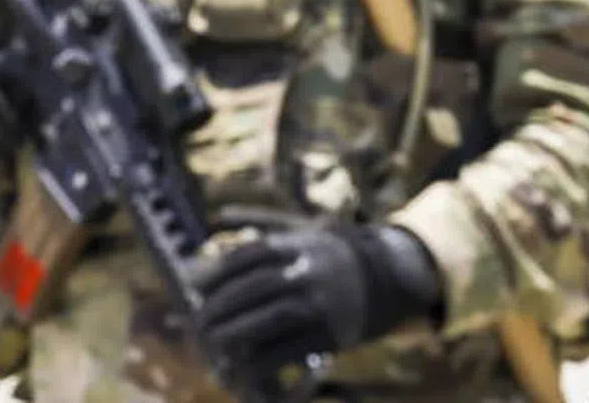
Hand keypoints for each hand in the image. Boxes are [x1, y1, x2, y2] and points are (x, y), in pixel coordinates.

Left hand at [195, 224, 443, 376]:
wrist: (395, 274)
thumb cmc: (342, 251)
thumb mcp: (308, 229)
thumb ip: (267, 224)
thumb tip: (222, 216)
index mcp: (298, 243)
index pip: (248, 256)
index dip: (216, 271)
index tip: (192, 285)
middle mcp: (307, 270)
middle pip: (250, 289)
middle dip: (217, 308)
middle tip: (195, 323)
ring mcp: (319, 303)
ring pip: (264, 321)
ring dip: (232, 338)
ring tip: (211, 348)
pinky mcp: (329, 334)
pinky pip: (286, 352)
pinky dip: (258, 365)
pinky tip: (241, 371)